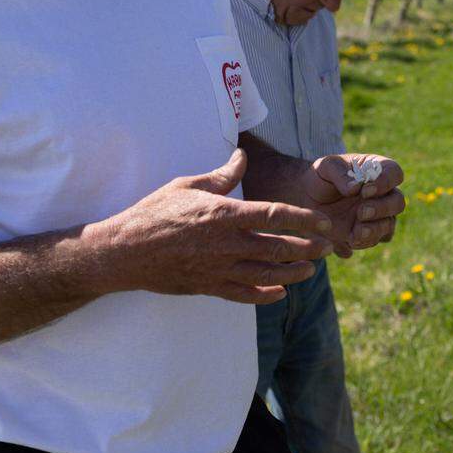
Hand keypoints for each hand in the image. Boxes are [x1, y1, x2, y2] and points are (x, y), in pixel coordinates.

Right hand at [98, 149, 334, 303]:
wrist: (124, 252)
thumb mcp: (187, 185)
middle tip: (328, 247)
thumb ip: (221, 175)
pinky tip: (280, 292)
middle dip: (307, 248)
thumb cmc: (154, 212)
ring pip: (267, 275)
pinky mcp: (208, 287)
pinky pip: (243, 295)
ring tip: (311, 269)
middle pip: (278, 248)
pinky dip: (265, 295)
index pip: (275, 215)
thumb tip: (242, 157)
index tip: (323, 223)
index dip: (304, 219)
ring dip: (293, 272)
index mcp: (224, 214)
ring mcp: (218, 269)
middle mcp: (226, 244)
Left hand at [301, 154, 405, 256]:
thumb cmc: (321, 175)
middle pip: (398, 202)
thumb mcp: (326, 167)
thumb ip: (340, 174)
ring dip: (375, 229)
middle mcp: (382, 193)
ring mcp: (377, 214)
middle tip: (361, 212)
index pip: (394, 172)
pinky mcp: (369, 232)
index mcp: (377, 170)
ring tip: (356, 232)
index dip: (386, 182)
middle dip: (382, 208)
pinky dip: (366, 241)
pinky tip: (351, 240)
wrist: (308, 197)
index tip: (365, 191)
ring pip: (389, 224)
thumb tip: (355, 188)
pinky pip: (377, 239)